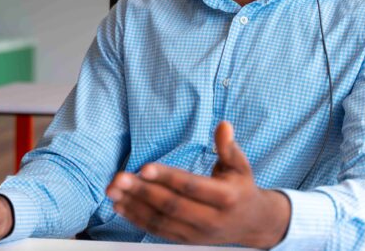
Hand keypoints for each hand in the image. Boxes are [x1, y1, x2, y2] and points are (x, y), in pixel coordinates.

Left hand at [106, 121, 290, 247]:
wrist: (251, 224)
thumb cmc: (241, 188)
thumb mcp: (240, 166)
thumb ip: (228, 147)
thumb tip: (223, 125)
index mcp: (226, 198)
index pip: (192, 187)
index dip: (167, 177)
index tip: (145, 167)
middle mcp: (211, 219)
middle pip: (171, 205)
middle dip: (142, 191)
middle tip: (119, 178)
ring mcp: (196, 233)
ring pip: (160, 220)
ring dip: (133, 205)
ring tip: (112, 190)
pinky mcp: (185, 240)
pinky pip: (158, 230)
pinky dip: (137, 219)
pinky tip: (120, 206)